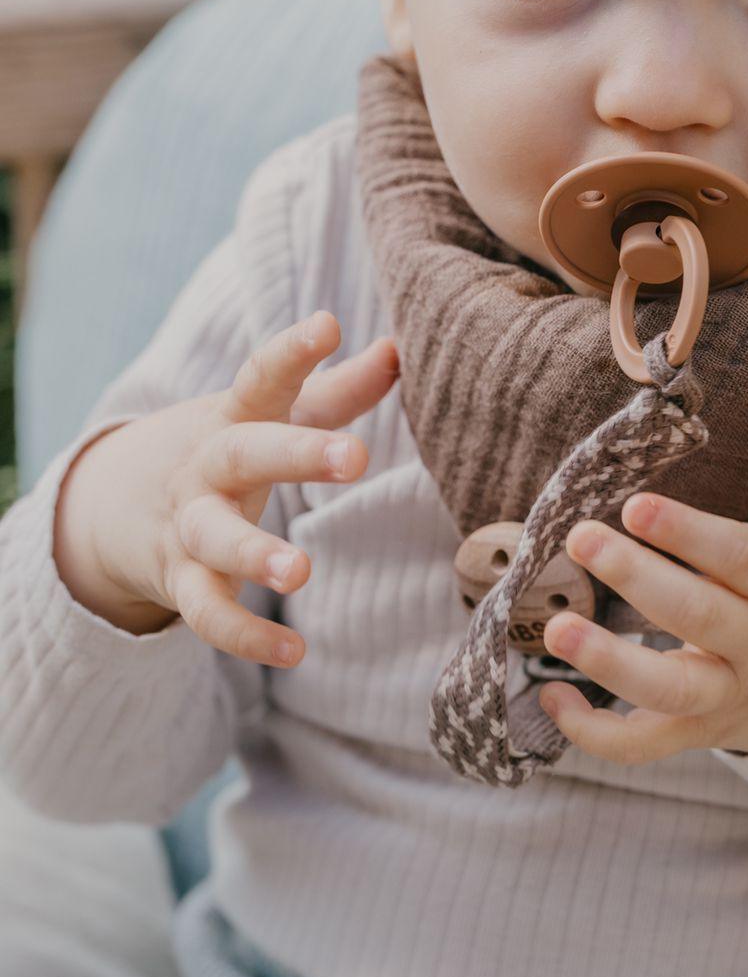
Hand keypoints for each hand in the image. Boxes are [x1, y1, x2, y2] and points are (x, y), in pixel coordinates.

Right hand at [53, 311, 398, 666]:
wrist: (119, 504)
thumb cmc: (227, 447)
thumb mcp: (269, 416)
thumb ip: (336, 390)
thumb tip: (399, 348)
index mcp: (234, 417)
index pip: (261, 377)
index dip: (292, 351)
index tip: (328, 323)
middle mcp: (207, 467)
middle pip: (244, 453)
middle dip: (295, 453)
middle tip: (352, 456)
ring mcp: (189, 527)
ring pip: (214, 539)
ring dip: (253, 554)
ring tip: (300, 570)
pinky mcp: (183, 583)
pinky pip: (208, 615)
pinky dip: (246, 637)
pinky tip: (295, 653)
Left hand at [538, 390, 747, 762]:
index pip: (746, 559)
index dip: (691, 535)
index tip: (636, 505)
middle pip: (701, 617)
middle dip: (638, 580)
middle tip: (580, 539)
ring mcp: (732, 696)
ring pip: (671, 690)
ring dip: (610, 665)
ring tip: (558, 628)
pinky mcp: (702, 731)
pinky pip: (647, 745)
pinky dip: (597, 735)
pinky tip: (551, 699)